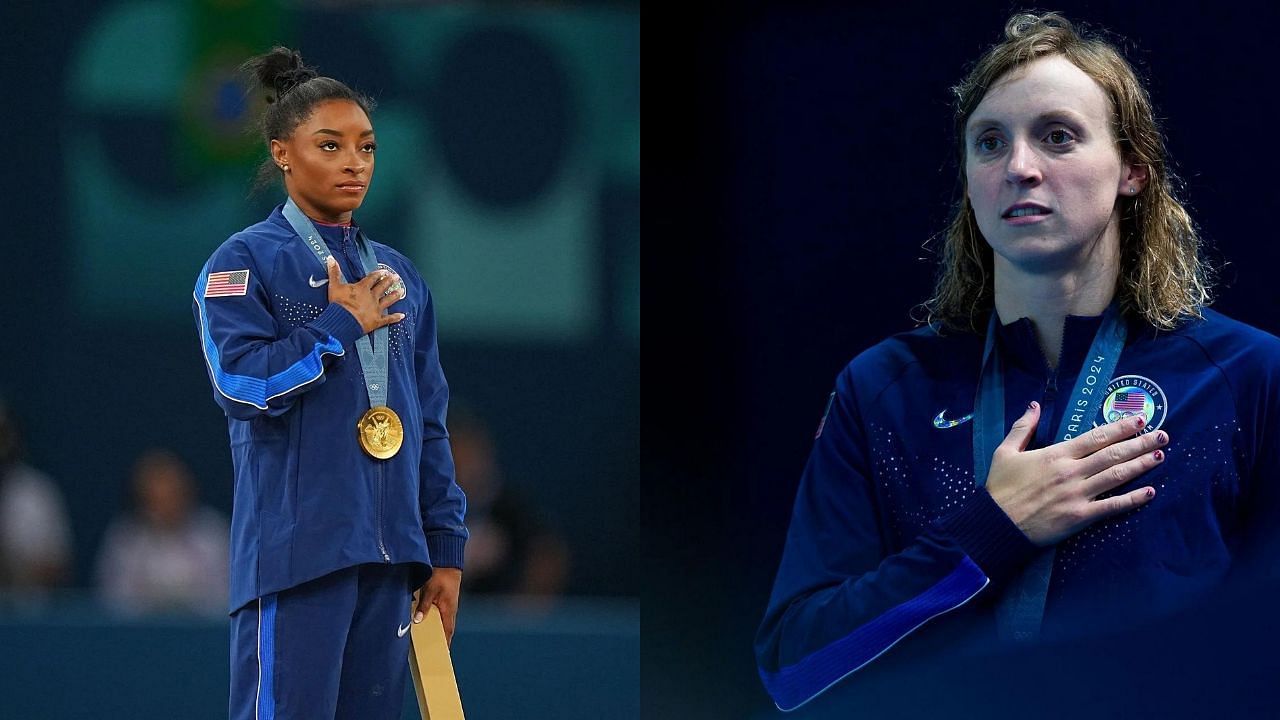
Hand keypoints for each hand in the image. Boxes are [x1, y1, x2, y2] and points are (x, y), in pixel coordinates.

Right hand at [325, 256, 406, 333]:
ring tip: (401, 291)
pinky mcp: (377, 320)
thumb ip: (334, 272)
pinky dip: (395, 317)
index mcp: (362, 288)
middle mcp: (372, 297)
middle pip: (382, 287)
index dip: (378, 274)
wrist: (343, 321)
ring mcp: (376, 309)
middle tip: (396, 277)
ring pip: (388, 300)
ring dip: (395, 296)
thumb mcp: (334, 286)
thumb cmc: (338, 304)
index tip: (384, 271)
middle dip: (389, 281)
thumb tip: (330, 258)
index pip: (372, 278)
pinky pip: (388, 319)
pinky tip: (402, 315)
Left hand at [414, 567, 462, 646]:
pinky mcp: (443, 601)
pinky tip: (425, 624)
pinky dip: (433, 623)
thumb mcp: (430, 590)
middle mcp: (450, 610)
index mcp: (449, 610)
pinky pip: (438, 616)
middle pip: (445, 630)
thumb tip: (418, 620)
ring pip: (441, 623)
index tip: (441, 656)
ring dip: (436, 632)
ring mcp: (447, 606)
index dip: (445, 644)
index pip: (448, 632)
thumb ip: (424, 605)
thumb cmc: (441, 575)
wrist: (447, 562)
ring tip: (426, 642)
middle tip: (432, 653)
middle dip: (439, 641)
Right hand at [985, 402, 1168, 545]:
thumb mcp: (1004, 452)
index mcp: (1056, 454)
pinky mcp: (1080, 516)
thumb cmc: (1000, 487)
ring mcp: (1078, 495)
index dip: (1120, 427)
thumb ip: (1023, 427)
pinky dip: (1133, 499)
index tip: (1140, 419)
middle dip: (1140, 443)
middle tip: (1162, 435)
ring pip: (1117, 476)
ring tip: (1160, 456)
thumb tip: (1035, 405)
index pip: (1096, 437)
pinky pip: (1112, 506)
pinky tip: (1150, 492)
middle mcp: (1072, 472)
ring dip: (1141, 465)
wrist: (996, 524)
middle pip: (1113, 454)